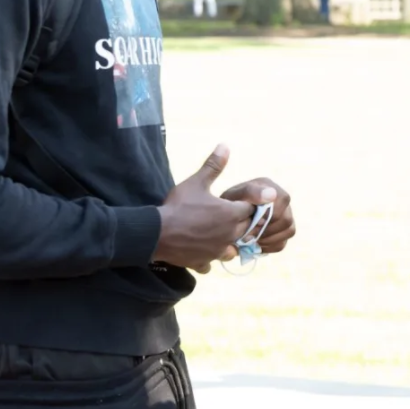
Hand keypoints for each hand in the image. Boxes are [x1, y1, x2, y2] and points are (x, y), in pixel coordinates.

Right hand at [153, 144, 254, 273]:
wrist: (157, 232)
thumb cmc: (179, 205)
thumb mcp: (196, 182)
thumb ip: (213, 166)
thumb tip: (225, 146)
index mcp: (231, 214)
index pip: (251, 209)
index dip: (246, 204)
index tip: (238, 201)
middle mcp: (229, 235)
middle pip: (247, 230)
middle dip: (242, 222)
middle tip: (229, 215)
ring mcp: (217, 250)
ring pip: (233, 249)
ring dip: (230, 242)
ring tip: (219, 234)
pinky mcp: (203, 261)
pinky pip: (212, 262)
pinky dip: (209, 257)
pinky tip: (202, 250)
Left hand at [221, 177, 295, 253]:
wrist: (223, 218)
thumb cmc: (229, 204)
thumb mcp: (235, 195)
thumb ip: (251, 191)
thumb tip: (272, 194)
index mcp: (271, 188)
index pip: (284, 199)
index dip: (272, 214)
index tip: (255, 221)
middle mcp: (282, 202)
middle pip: (287, 219)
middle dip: (267, 230)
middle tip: (249, 234)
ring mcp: (285, 217)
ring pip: (289, 231)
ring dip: (268, 239)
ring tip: (252, 239)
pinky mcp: (281, 233)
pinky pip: (282, 243)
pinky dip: (268, 246)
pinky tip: (255, 243)